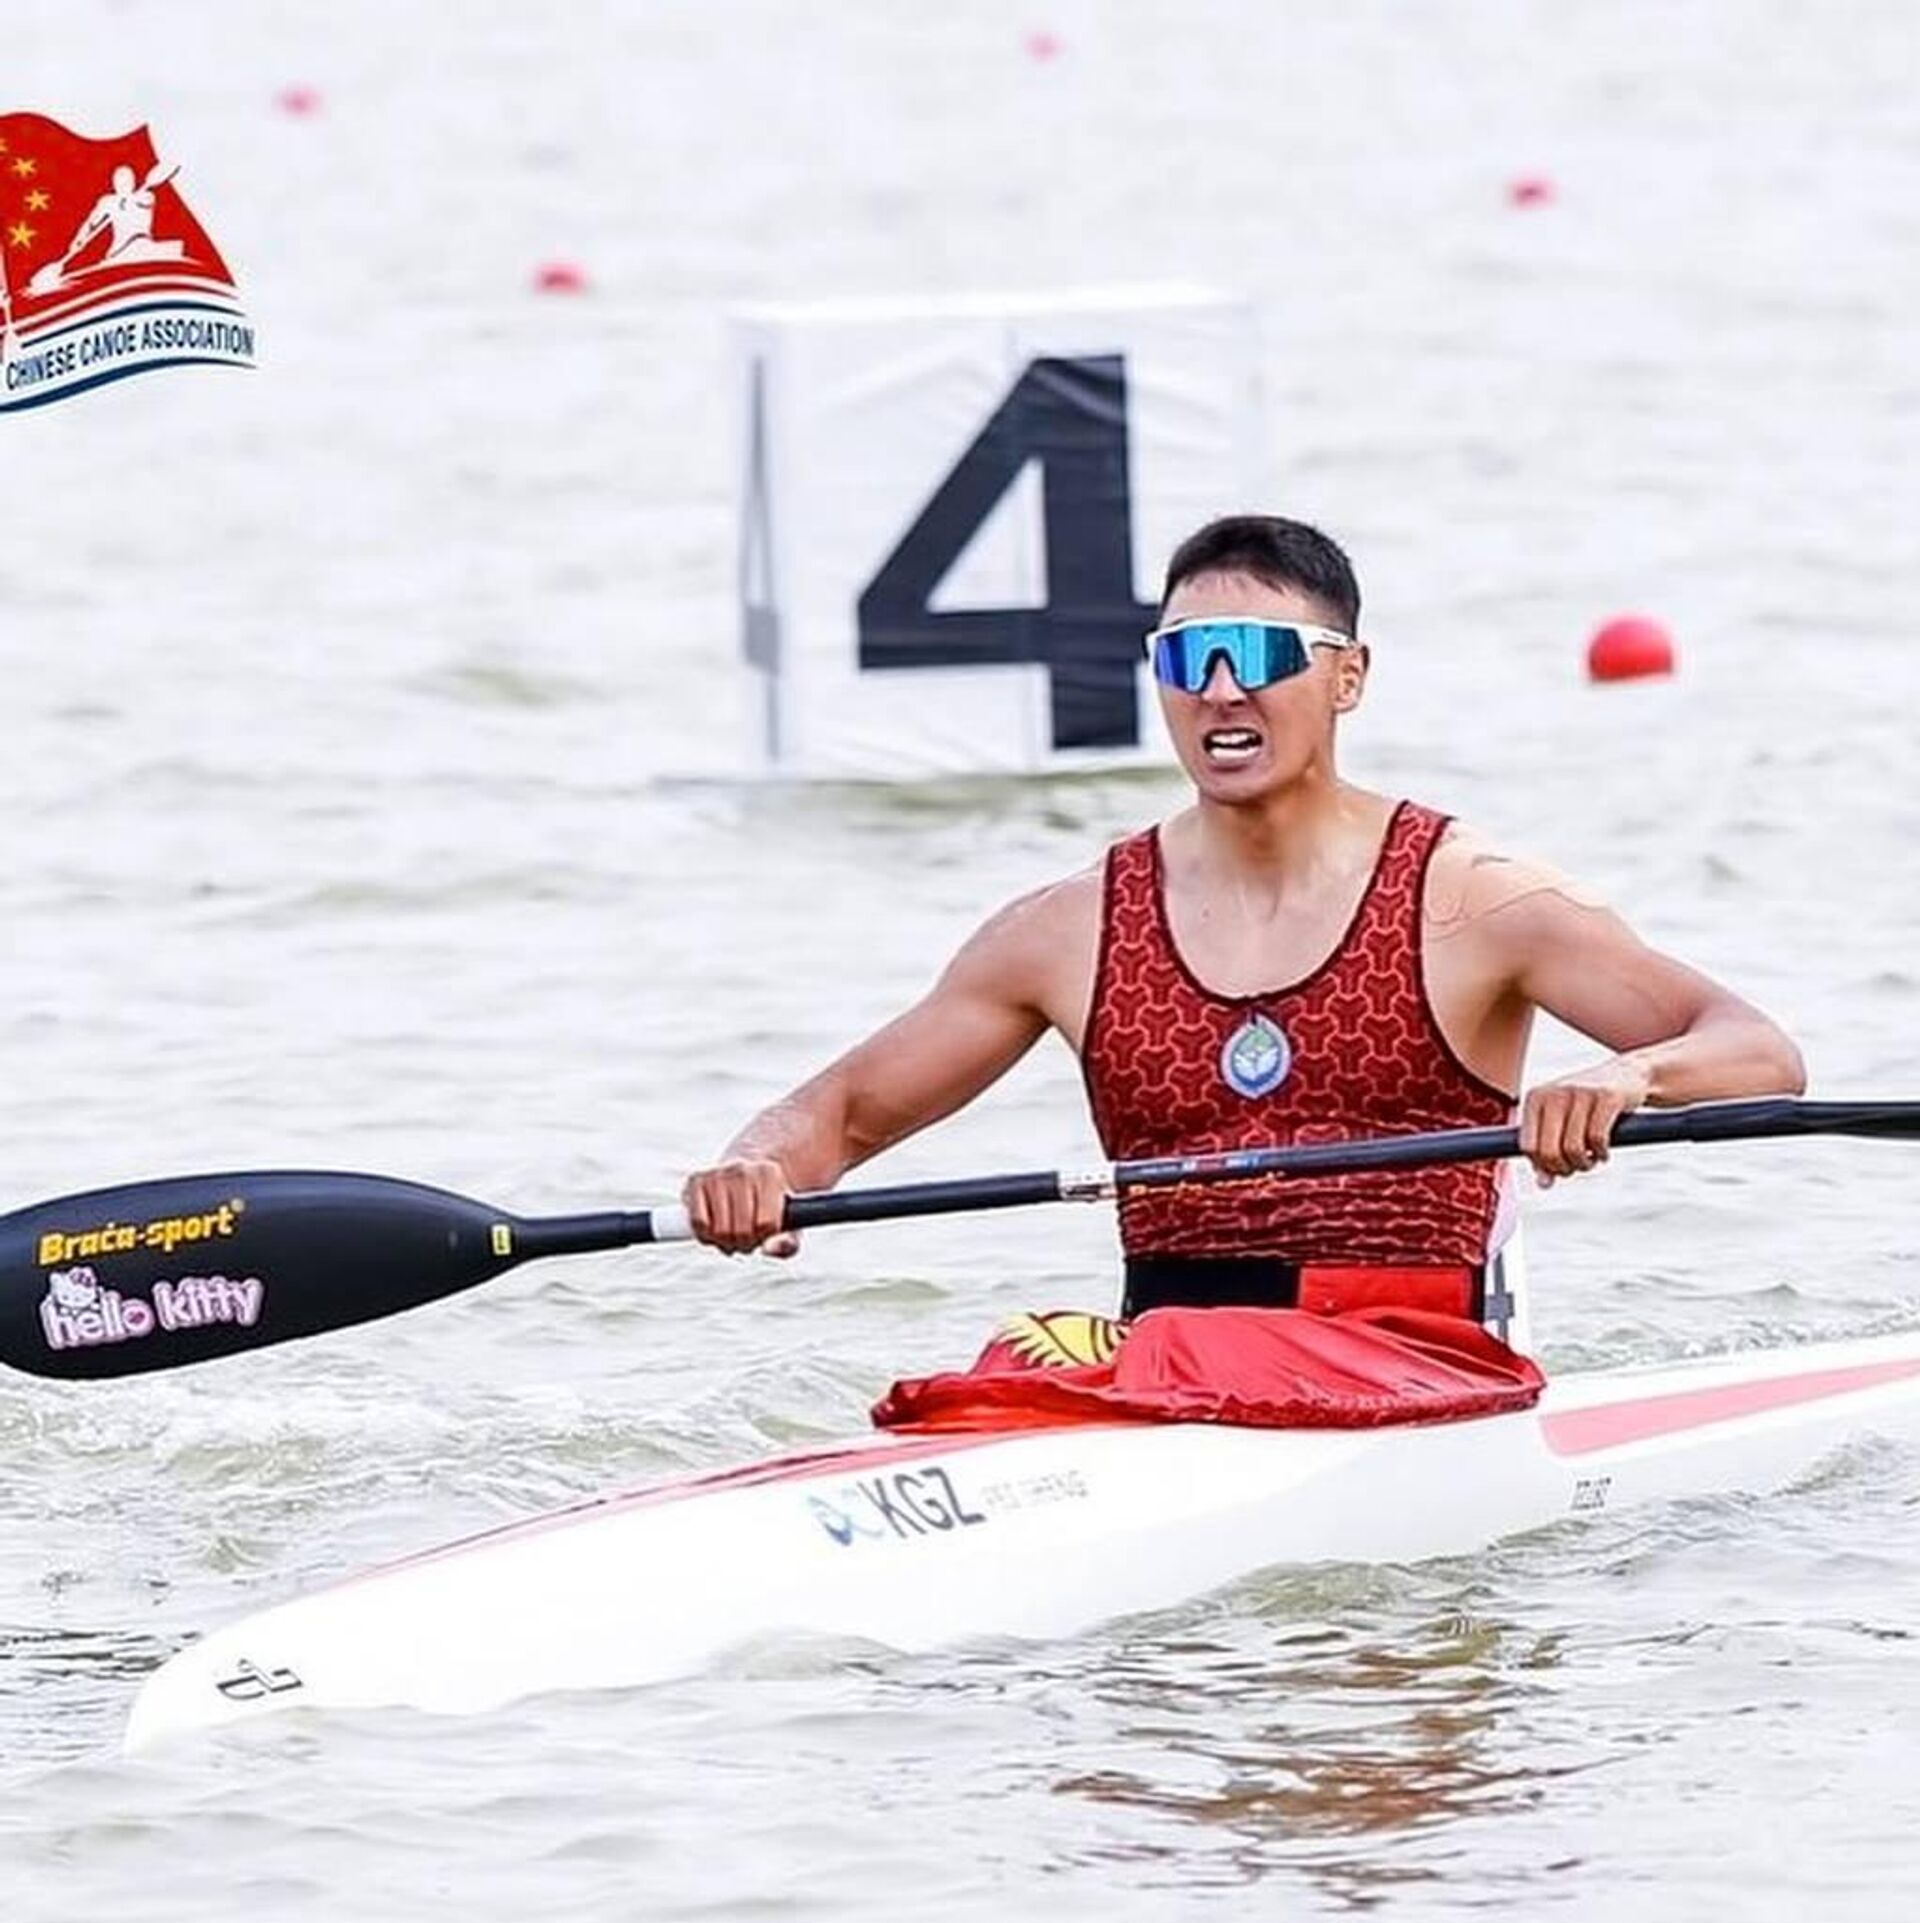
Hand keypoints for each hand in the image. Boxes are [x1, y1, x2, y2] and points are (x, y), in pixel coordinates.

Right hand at [680, 1159, 799, 1256]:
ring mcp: (717, 1174)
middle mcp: (742, 1169)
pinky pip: (698, 1224)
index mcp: (769, 1174)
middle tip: (746, 1237)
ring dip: (724, 1241)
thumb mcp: (788, 1222)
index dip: (764, 1236)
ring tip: (732, 1233)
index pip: (767, 1224)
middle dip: (744, 1243)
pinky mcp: (695, 1181)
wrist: (744, 1174)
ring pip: (719, 1230)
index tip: (764, 1231)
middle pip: (742, 1230)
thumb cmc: (767, 1203)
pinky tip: (714, 1228)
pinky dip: (705, 1235)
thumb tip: (769, 1249)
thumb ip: (788, 1243)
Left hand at [1518, 1058, 1651, 1187]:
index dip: (1543, 1166)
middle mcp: (1553, 1093)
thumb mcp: (1561, 1123)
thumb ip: (1547, 1151)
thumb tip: (1543, 1184)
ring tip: (1591, 1160)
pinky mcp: (1606, 1097)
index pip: (1528, 1146)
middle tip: (1576, 1168)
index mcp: (1535, 1098)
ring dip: (1584, 1164)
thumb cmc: (1587, 1105)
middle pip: (1548, 1151)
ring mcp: (1580, 1093)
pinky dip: (1601, 1154)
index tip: (1559, 1168)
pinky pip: (1597, 1139)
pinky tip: (1603, 1153)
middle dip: (1563, 1169)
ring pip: (1573, 1148)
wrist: (1627, 1075)